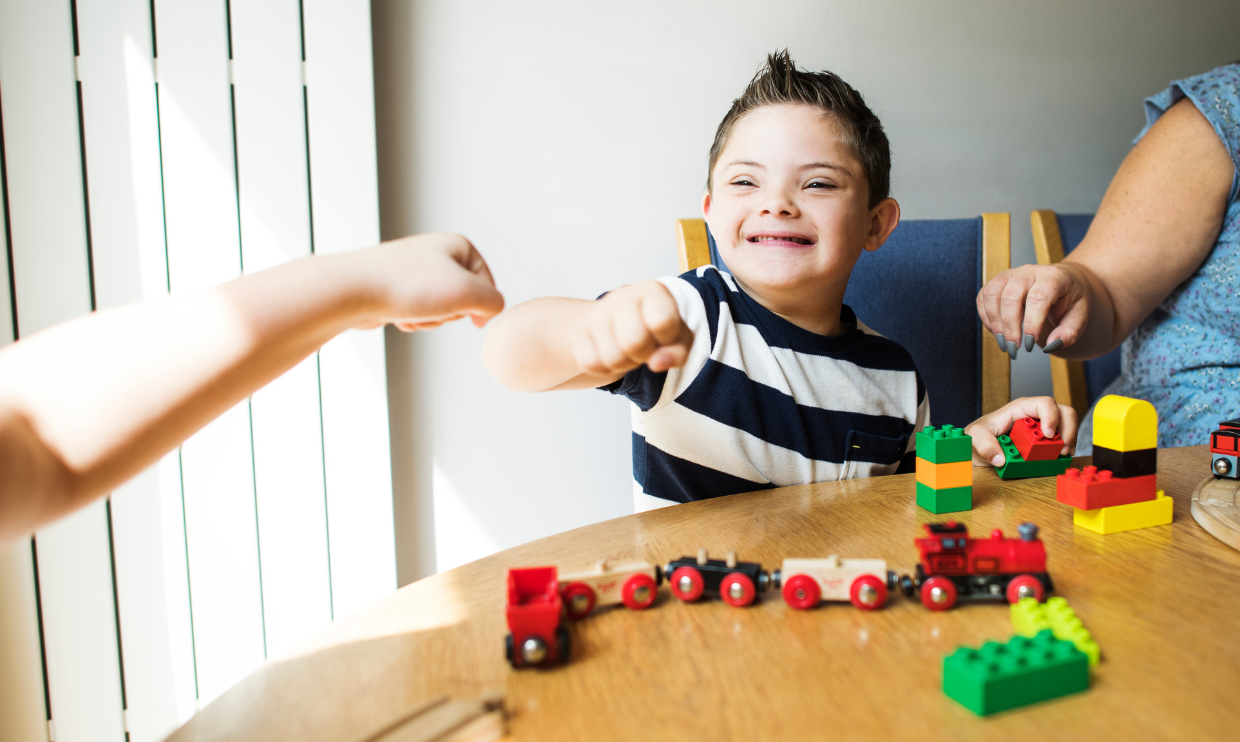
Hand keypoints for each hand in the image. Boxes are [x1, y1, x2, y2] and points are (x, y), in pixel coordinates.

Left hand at [355, 233, 504, 330]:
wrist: (353, 291)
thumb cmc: (406, 285)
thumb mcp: (466, 292)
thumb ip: (494, 302)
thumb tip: (489, 312)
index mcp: (457, 245)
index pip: (489, 285)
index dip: (479, 304)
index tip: (464, 309)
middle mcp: (436, 254)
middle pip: (464, 300)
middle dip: (449, 313)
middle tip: (431, 306)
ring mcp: (415, 271)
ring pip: (440, 310)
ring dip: (429, 320)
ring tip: (411, 310)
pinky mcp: (398, 288)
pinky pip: (419, 313)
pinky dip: (412, 321)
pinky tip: (397, 314)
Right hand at [571, 281, 693, 374]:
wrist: (618, 322)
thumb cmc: (654, 328)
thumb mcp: (678, 338)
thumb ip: (677, 352)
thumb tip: (657, 363)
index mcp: (653, 291)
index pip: (662, 322)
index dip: (666, 338)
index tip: (664, 335)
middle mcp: (622, 296)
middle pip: (634, 342)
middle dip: (642, 355)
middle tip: (643, 348)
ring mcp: (597, 314)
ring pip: (611, 358)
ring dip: (623, 364)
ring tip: (627, 350)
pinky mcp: (579, 332)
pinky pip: (592, 364)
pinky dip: (604, 367)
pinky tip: (610, 353)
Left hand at [964, 396, 1077, 466]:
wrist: (977, 447)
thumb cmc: (978, 435)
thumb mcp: (975, 437)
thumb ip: (984, 445)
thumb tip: (999, 459)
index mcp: (1020, 408)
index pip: (1044, 403)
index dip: (1051, 417)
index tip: (1048, 435)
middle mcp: (1035, 416)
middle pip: (1064, 413)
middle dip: (1068, 431)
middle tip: (1062, 450)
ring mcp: (1042, 428)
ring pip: (1067, 426)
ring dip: (1068, 441)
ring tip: (1061, 455)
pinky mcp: (1044, 441)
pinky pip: (1063, 442)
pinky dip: (1064, 450)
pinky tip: (1058, 458)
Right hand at [976, 262, 1090, 356]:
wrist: (1063, 281)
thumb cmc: (1071, 299)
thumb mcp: (1080, 316)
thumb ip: (1069, 333)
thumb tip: (1050, 346)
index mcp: (1054, 277)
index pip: (1038, 297)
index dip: (1032, 323)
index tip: (1030, 345)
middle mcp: (1029, 271)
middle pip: (1010, 296)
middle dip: (1009, 327)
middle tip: (1014, 349)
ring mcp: (1010, 274)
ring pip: (992, 295)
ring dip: (995, 323)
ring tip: (1005, 344)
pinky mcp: (997, 281)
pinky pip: (983, 298)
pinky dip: (986, 318)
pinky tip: (998, 332)